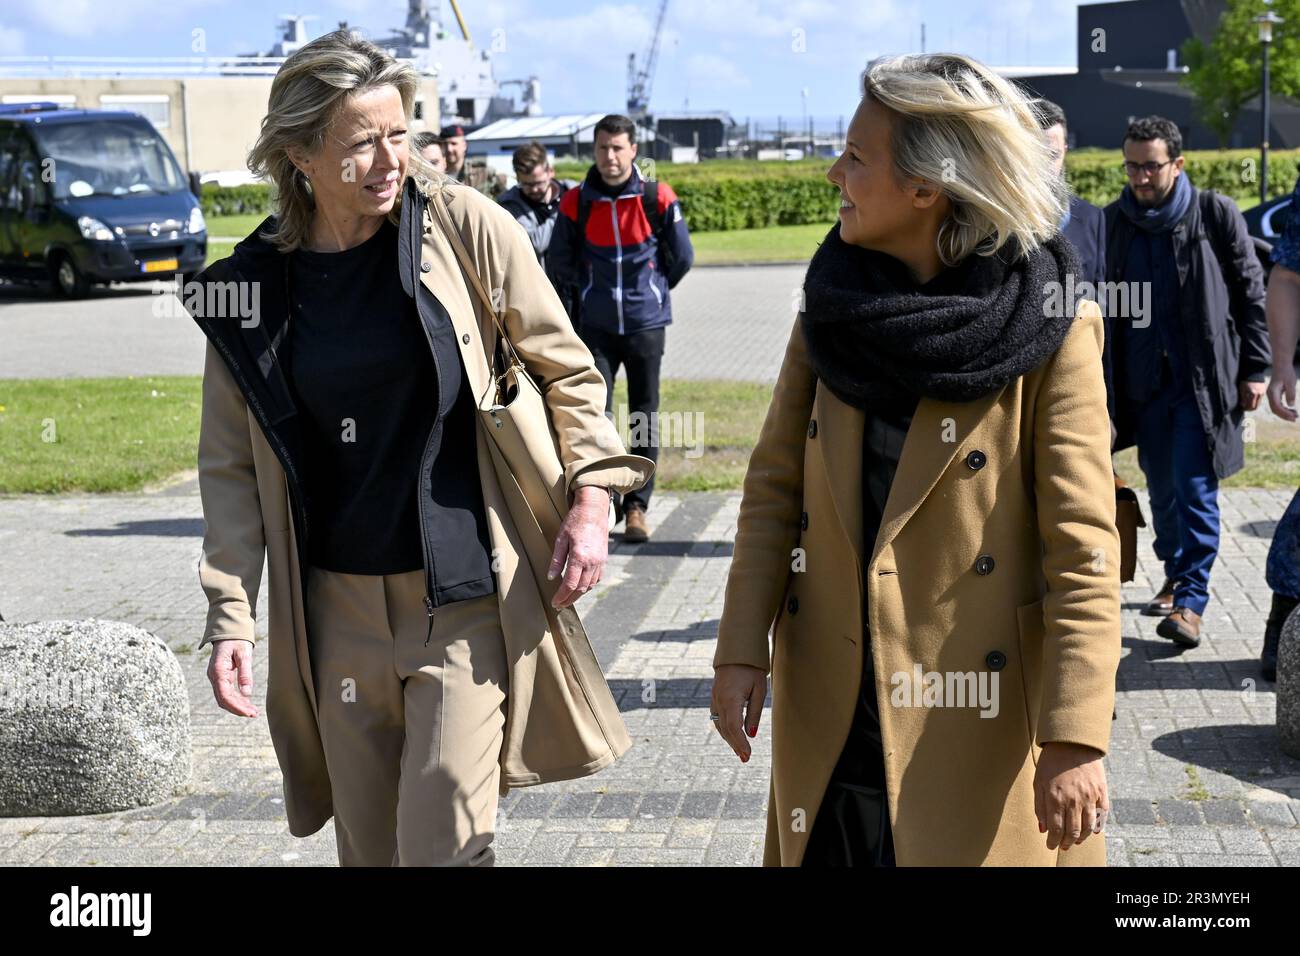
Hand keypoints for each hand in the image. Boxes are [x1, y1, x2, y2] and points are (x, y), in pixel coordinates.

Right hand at [207, 639, 257, 717]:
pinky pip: (226, 692)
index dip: (236, 706)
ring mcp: (216, 677)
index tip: (249, 713)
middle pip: (223, 700)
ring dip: (238, 706)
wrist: (228, 631)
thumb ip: (245, 673)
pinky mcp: (220, 677)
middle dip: (238, 709)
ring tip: (253, 711)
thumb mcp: (244, 654)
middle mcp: (214, 676)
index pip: (225, 695)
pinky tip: (247, 703)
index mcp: (218, 671)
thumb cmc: (236, 640)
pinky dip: (236, 699)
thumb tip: (247, 693)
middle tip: (254, 714)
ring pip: (224, 698)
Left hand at [549, 486, 609, 607]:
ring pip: (590, 585)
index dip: (561, 596)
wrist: (594, 510)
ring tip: (567, 598)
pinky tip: (580, 587)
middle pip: (581, 589)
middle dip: (569, 599)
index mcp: (579, 557)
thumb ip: (556, 560)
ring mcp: (600, 561)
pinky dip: (588, 586)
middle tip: (559, 605)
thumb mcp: (561, 538)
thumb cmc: (575, 521)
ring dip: (578, 594)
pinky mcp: (604, 559)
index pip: (570, 584)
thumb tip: (551, 577)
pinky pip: (597, 578)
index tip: (554, 602)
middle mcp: (592, 562)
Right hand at [710, 664, 767, 762]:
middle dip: (735, 745)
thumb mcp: (759, 690)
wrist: (737, 651)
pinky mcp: (715, 697)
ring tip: (740, 751)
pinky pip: (717, 717)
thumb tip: (751, 735)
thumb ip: (754, 713)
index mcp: (730, 699)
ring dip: (729, 739)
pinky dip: (725, 729)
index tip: (747, 756)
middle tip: (745, 759)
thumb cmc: (752, 669)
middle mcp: (719, 701)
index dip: (740, 743)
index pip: (734, 728)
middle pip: (725, 729)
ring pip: (719, 725)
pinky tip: (733, 735)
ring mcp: (714, 698)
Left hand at [1033, 741, 1107, 851]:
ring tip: (1075, 841)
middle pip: (1073, 831)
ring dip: (1082, 838)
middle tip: (1062, 845)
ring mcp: (1090, 797)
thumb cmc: (1051, 762)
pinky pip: (1102, 815)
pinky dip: (1097, 826)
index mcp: (1056, 797)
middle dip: (1066, 842)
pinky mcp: (1102, 792)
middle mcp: (1074, 800)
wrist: (1073, 742)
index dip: (1053, 841)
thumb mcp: (1038, 781)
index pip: (1055, 829)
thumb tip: (1042, 829)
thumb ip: (1040, 806)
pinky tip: (1092, 831)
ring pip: (1089, 827)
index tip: (1050, 845)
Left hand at [1239, 379, 1266, 412]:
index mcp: (1253, 394)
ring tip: (1247, 403)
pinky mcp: (1264, 392)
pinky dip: (1255, 401)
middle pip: (1255, 407)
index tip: (1242, 408)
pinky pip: (1260, 400)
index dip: (1246, 409)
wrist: (1253, 373)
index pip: (1250, 406)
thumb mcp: (1242, 389)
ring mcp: (1262, 393)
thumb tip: (1243, 405)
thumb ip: (1243, 398)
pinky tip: (1251, 400)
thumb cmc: (1245, 381)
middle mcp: (1259, 395)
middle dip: (1249, 408)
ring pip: (1258, 404)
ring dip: (1253, 405)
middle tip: (1245, 407)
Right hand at [1268, 366, 1296, 421]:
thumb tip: (1291, 405)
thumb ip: (1290, 393)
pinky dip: (1284, 409)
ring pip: (1275, 408)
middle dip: (1284, 415)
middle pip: (1275, 409)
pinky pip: (1277, 405)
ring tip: (1294, 415)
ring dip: (1284, 413)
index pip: (1277, 406)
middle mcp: (1270, 395)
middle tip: (1295, 419)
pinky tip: (1291, 410)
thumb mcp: (1291, 382)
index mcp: (1272, 392)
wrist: (1281, 366)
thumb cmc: (1286, 373)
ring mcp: (1271, 395)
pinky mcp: (1274, 395)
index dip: (1284, 413)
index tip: (1293, 416)